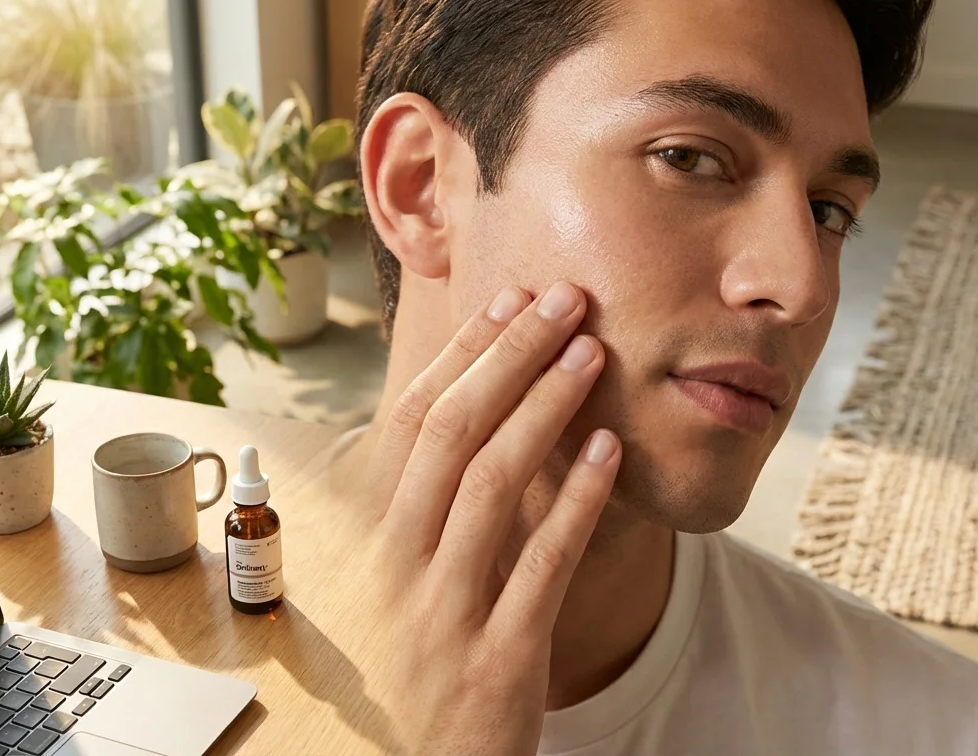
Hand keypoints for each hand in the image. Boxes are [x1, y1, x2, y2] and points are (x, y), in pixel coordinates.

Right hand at [364, 282, 621, 754]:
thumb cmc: (411, 678)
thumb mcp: (392, 592)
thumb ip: (412, 519)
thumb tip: (446, 426)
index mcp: (368, 545)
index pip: (408, 426)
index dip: (461, 358)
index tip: (505, 305)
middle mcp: (395, 570)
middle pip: (451, 436)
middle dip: (509, 356)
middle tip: (562, 299)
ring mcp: (444, 616)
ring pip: (490, 486)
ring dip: (545, 408)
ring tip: (590, 353)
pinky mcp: (499, 660)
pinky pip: (542, 566)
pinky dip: (577, 502)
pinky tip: (609, 453)